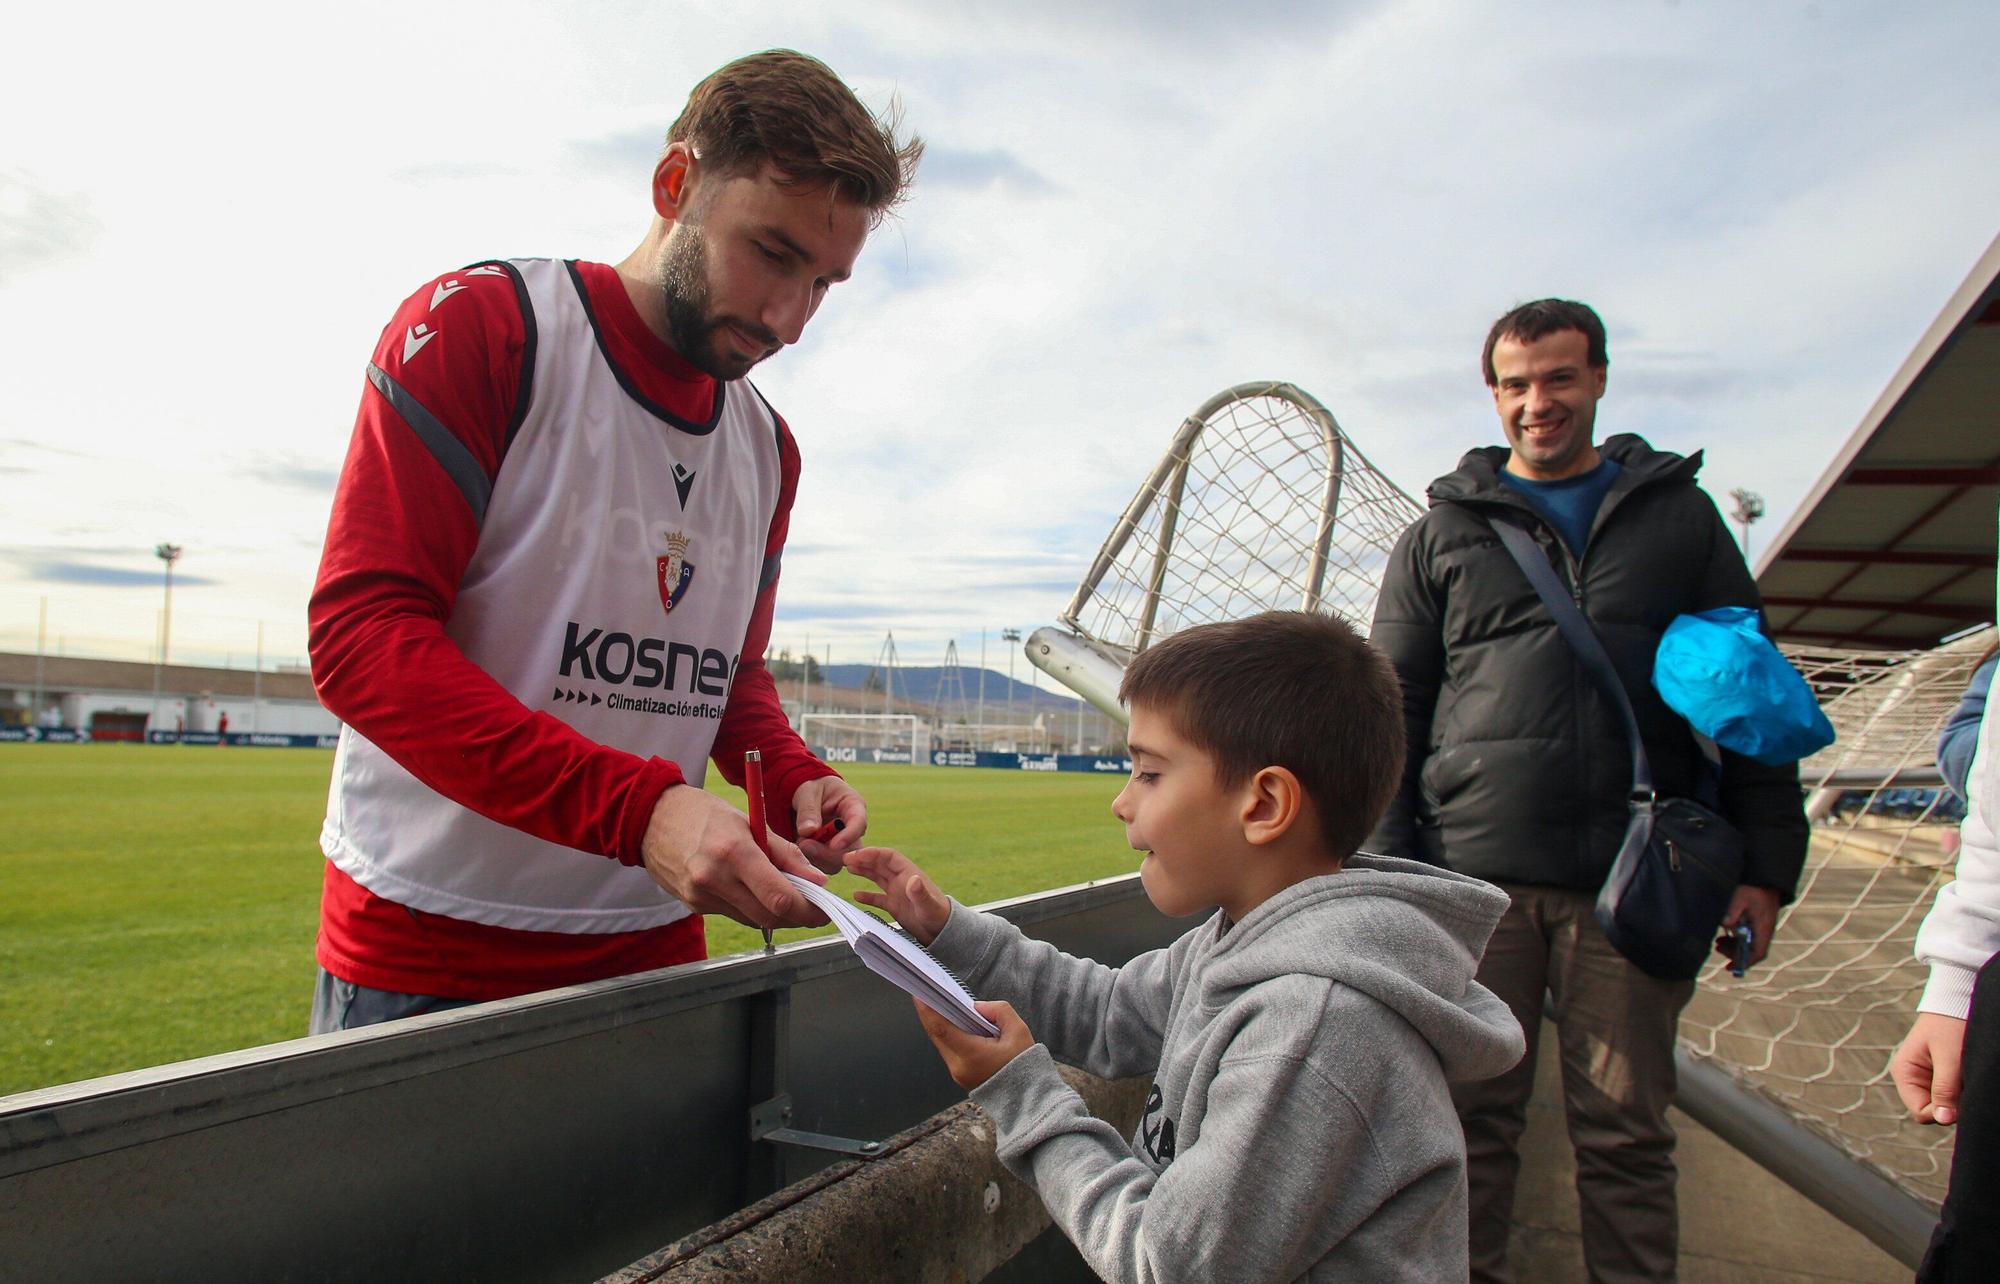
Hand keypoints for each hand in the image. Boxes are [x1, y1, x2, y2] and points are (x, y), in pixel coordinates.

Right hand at [640, 783, 826, 929]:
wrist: (651, 818)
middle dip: (797, 916)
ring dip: (776, 913)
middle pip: (769, 916)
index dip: (808, 910)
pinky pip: (734, 915)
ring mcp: (700, 896)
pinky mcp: (693, 905)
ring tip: (785, 893)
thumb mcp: (750, 822)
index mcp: (734, 852)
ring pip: (753, 920)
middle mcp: (714, 879)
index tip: (825, 909)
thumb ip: (787, 854)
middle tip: (813, 907)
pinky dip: (752, 907)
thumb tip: (818, 881)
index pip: (779, 897)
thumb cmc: (704, 813)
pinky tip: (754, 890)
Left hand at [793, 775, 867, 874]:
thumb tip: (808, 831)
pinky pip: (823, 864)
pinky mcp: (829, 853)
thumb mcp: (807, 791)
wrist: (805, 794)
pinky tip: (800, 845)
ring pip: (836, 862)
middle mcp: (852, 828)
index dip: (849, 836)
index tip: (833, 845)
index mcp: (854, 806)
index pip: (859, 823)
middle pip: (850, 850)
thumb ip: (808, 809)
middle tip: (804, 843)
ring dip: (816, 857)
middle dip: (827, 852)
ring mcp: (842, 843)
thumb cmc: (811, 786)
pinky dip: (810, 859)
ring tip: (800, 840)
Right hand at [846, 846, 950, 944]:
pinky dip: (867, 896)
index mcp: (909, 874)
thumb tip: (914, 879)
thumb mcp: (928, 905)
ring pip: (877, 877)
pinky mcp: (895, 906)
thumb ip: (920, 892)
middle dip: (863, 859)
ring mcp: (898, 893)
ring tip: (848, 868)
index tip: (857, 854)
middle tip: (845, 859)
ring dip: (864, 871)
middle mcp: (902, 880)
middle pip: (880, 864)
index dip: (873, 853)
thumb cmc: (939, 917)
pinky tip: (856, 896)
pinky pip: (878, 898)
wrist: (942, 932)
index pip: (889, 857)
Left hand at [914, 999, 1033, 1088]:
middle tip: (928, 993)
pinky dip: (948, 1035)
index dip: (928, 1010)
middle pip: (937, 1035)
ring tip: (940, 1005)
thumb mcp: (1019, 1032)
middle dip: (930, 1013)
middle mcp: (958, 1067)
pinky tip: (952, 1023)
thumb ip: (998, 1011)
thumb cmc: (1024, 1064)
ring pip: (940, 1043)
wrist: (1027, 1097)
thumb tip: (977, 1007)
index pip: (942, 1029)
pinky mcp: (960, 1076)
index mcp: (972, 1055)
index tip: (920, 995)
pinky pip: (948, 1051)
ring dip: (939, 1024)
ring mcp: (957, 1073)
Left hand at [1716, 884, 1780, 967]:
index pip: (1757, 952)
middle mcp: (1765, 931)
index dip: (1744, 962)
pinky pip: (1748, 937)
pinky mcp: (1758, 924)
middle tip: (1718, 948)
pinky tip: (1725, 934)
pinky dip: (1736, 939)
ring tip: (1718, 942)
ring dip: (1734, 947)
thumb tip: (1724, 924)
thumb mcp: (1741, 896)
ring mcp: (1762, 928)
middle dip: (1735, 954)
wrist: (1766, 879)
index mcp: (1763, 928)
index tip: (1730, 967)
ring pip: (1749, 945)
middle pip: (1752, 951)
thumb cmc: (1754, 888)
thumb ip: (1733, 911)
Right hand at [1892, 1011, 1968, 1124]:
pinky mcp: (1939, 1075)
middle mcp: (1911, 1078)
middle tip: (1964, 1083)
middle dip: (1951, 1104)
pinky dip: (1961, 1090)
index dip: (1942, 1112)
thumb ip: (1945, 1089)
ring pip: (1943, 1104)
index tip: (1961, 1099)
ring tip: (1965, 1074)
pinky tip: (1965, 1074)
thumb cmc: (1951, 1026)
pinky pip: (1950, 1094)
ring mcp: (1925, 1077)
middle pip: (1932, 1110)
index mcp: (1903, 1073)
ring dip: (1958, 1096)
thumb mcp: (1950, 1058)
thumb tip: (1943, 1120)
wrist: (1958, 1002)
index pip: (1920, 1112)